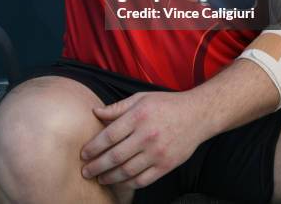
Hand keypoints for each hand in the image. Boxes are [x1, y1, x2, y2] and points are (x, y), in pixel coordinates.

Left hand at [80, 91, 201, 189]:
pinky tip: (119, 182)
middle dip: (96, 166)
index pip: (109, 136)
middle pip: (114, 156)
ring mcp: (157, 152)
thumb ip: (117, 107)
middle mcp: (146, 135)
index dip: (93, 147)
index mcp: (138, 116)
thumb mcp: (141, 98)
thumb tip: (95, 112)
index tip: (83, 154)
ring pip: (126, 171)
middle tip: (85, 171)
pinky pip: (142, 180)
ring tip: (99, 178)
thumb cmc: (166, 104)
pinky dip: (127, 183)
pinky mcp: (166, 165)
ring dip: (109, 177)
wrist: (197, 115)